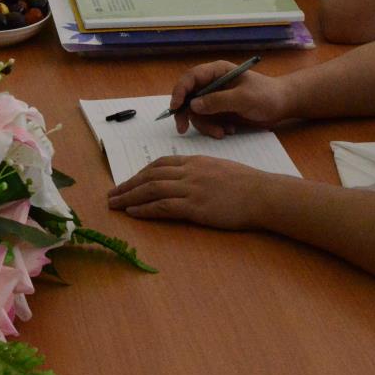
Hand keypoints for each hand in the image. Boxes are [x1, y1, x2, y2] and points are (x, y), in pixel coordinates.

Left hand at [107, 155, 274, 229]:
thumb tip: (184, 178)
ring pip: (152, 190)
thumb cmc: (246, 184)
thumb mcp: (219, 168)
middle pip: (149, 176)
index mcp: (194, 161)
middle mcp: (188, 172)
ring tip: (114, 204)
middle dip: (128, 185)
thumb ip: (199, 171)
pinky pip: (164, 206)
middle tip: (112, 194)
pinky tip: (133, 213)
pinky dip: (145, 209)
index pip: (159, 164)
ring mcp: (191, 188)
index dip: (140, 173)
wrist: (262, 194)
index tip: (128, 182)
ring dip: (129, 197)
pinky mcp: (195, 207)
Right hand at [167, 58, 292, 137]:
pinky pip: (207, 121)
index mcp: (216, 72)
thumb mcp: (243, 98)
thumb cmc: (266, 95)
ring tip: (223, 132)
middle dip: (186, 113)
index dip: (179, 91)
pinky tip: (230, 130)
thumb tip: (193, 105)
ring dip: (206, 125)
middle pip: (188, 97)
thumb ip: (218, 101)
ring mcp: (215, 98)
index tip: (175, 108)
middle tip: (183, 129)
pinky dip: (214, 128)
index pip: (191, 78)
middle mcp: (212, 84)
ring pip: (196, 113)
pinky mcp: (220, 111)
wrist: (282, 105)